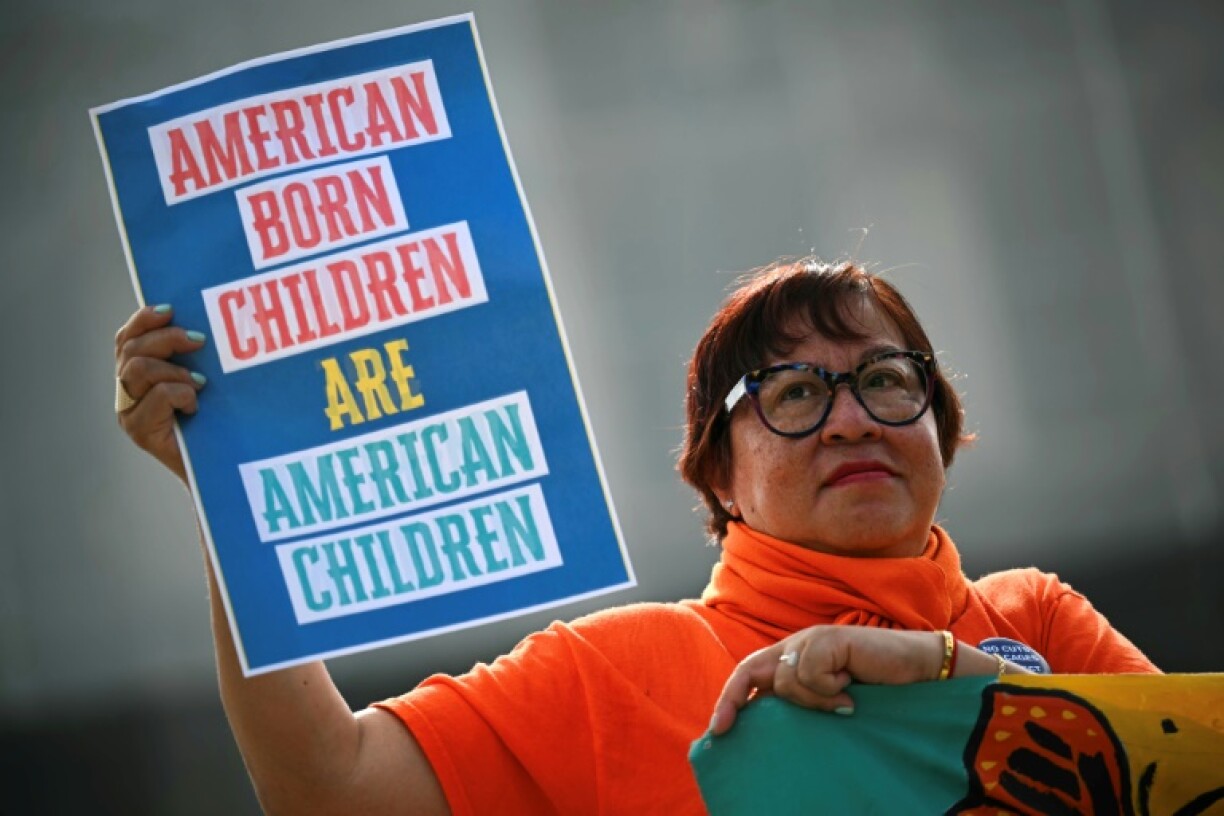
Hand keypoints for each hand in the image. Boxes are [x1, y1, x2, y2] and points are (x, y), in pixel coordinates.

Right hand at [115, 304, 206, 481]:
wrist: (219, 469)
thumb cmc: (216, 421)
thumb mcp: (201, 380)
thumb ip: (189, 356)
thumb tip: (199, 323)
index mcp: (134, 376)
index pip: (125, 338)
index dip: (143, 319)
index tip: (171, 309)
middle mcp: (125, 393)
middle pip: (130, 349)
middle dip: (166, 338)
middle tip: (200, 341)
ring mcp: (128, 413)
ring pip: (138, 369)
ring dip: (174, 370)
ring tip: (200, 383)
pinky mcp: (139, 431)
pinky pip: (156, 395)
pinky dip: (180, 393)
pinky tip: (196, 406)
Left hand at [709, 625, 943, 734]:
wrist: (917, 671)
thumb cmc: (876, 688)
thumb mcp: (830, 699)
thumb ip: (801, 702)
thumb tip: (765, 723)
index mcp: (793, 657)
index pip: (750, 672)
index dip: (730, 698)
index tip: (717, 729)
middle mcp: (798, 644)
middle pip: (751, 668)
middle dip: (733, 698)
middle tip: (725, 727)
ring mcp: (813, 639)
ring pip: (787, 680)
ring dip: (814, 700)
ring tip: (844, 700)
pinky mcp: (831, 639)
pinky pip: (811, 674)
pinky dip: (830, 689)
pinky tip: (852, 685)